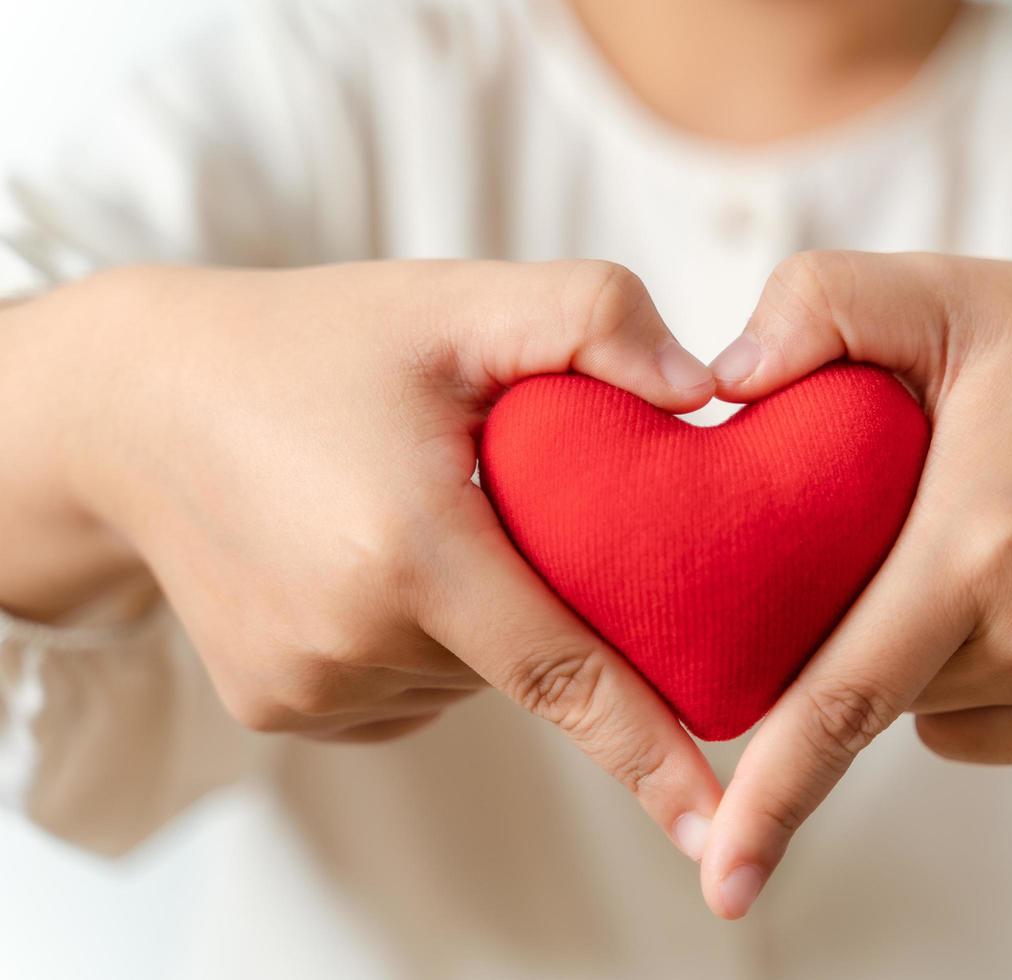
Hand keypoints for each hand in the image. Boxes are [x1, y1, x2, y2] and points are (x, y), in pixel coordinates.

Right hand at [8, 260, 722, 853]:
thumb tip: (704, 390)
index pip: (562, 671)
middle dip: (558, 598)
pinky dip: (425, 642)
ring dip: (484, 619)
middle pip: (525, 657)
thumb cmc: (310, 347)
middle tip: (514, 499)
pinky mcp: (275, 708)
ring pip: (467, 677)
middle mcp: (349, 640)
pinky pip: (405, 691)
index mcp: (406, 549)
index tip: (713, 821)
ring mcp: (305, 688)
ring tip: (424, 517)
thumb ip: (592, 319)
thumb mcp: (455, 302)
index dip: (648, 751)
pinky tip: (382, 564)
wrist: (136, 406)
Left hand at [695, 251, 1011, 916]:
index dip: (771, 795)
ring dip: (949, 670)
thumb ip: (818, 306)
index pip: (844, 698)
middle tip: (925, 538)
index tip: (724, 879)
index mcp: (980, 544)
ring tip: (1005, 560)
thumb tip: (720, 388)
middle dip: (877, 636)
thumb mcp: (952, 294)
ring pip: (963, 726)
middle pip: (897, 695)